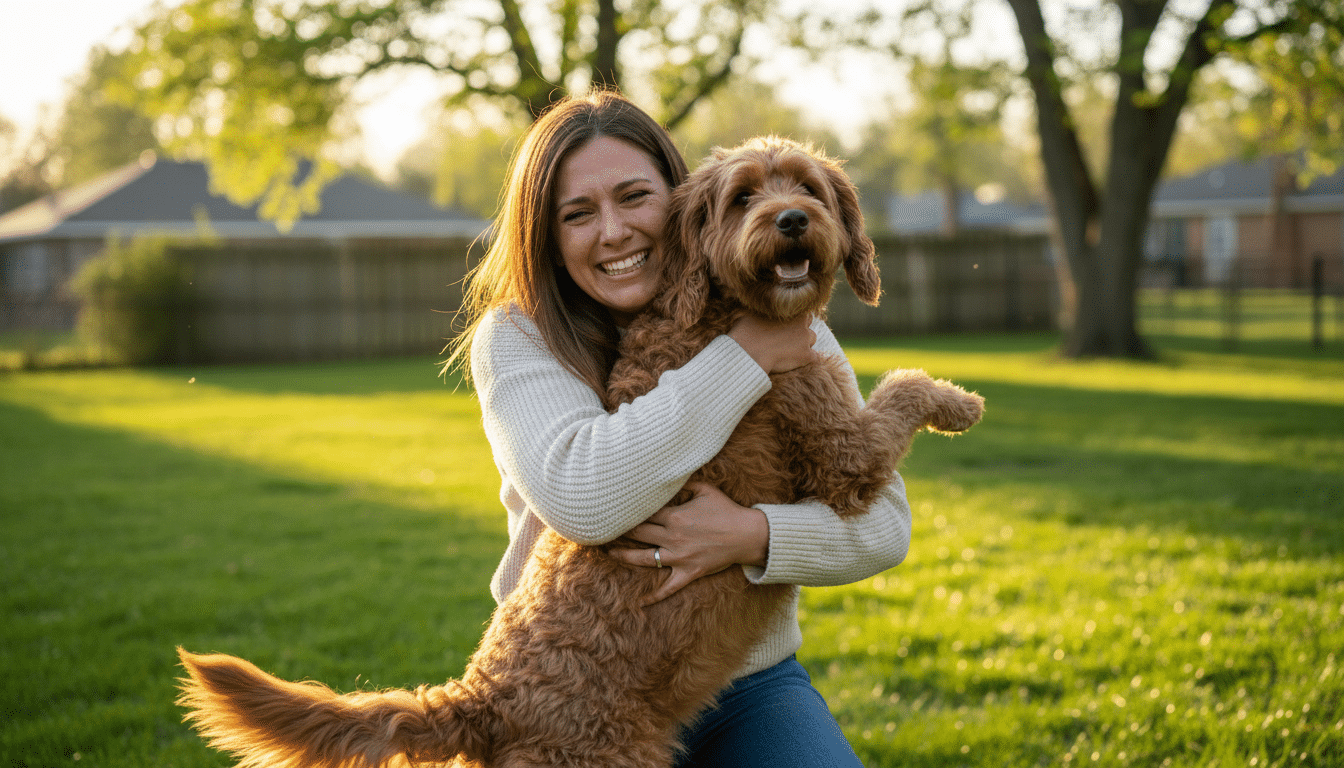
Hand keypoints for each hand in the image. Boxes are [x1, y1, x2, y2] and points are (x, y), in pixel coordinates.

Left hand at [609, 482, 768, 604]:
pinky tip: (640, 602)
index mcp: (675, 517)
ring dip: (624, 556)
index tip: (612, 508)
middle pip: (638, 534)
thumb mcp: (705, 489)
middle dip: (618, 531)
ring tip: (608, 553)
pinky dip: (655, 596)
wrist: (747, 535)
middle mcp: (673, 538)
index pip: (643, 514)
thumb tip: (667, 475)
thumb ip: (684, 483)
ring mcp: (680, 558)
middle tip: (601, 529)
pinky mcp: (689, 573)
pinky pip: (668, 587)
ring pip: (644, 559)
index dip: (627, 511)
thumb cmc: (726, 510)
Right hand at [727, 313, 817, 373]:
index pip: (799, 312)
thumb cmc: (744, 332)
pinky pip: (813, 357)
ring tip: (788, 351)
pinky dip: (806, 359)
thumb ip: (758, 308)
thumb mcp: (748, 312)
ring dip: (803, 344)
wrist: (747, 353)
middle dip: (799, 330)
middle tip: (786, 339)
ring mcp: (805, 338)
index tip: (785, 327)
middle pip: (807, 324)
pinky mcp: (807, 355)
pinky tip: (794, 362)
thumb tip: (754, 302)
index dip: (792, 320)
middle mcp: (801, 321)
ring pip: (811, 339)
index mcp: (789, 309)